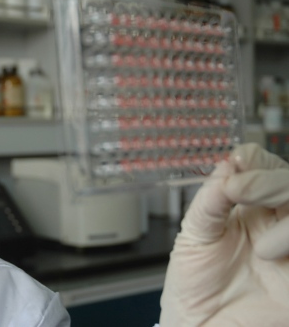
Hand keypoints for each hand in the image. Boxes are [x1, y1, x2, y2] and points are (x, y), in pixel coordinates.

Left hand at [160, 143, 288, 325]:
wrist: (197, 325)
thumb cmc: (194, 283)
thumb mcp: (194, 235)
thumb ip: (211, 200)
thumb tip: (228, 165)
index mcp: (249, 205)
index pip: (263, 164)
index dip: (254, 161)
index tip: (235, 168)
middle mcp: (276, 219)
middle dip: (271, 182)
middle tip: (239, 192)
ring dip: (288, 220)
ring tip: (262, 249)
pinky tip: (273, 255)